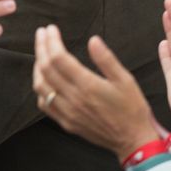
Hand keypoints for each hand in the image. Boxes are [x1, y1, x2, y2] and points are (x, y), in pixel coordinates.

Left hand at [33, 25, 155, 160]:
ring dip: (37, 67)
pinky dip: (40, 88)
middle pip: (46, 68)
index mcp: (87, 85)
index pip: (59, 58)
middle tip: (41, 34)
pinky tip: (45, 79)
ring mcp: (67, 112)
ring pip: (40, 86)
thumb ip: (106, 59)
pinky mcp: (66, 122)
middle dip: (41, 48)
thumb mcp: (125, 79)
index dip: (51, 41)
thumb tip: (93, 40)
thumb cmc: (132, 108)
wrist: (132, 140)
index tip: (50, 29)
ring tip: (41, 53)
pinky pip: (44, 103)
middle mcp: (73, 99)